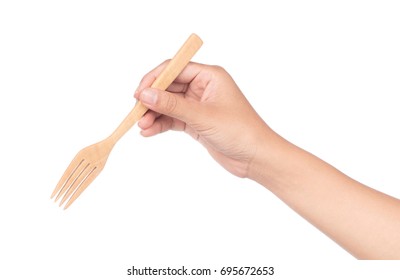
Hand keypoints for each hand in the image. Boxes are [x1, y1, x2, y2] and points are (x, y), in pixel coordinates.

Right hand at [135, 61, 270, 177]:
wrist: (255, 157)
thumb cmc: (239, 131)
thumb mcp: (202, 116)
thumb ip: (172, 105)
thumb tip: (145, 94)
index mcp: (210, 76)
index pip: (175, 69)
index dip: (154, 79)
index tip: (139, 93)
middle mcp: (203, 88)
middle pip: (169, 87)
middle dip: (151, 100)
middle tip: (136, 113)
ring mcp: (198, 105)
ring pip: (168, 105)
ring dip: (154, 114)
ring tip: (141, 127)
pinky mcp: (196, 122)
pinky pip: (173, 119)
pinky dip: (160, 124)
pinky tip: (149, 132)